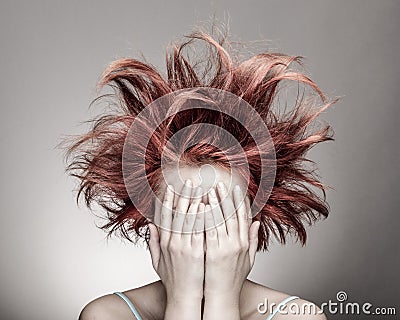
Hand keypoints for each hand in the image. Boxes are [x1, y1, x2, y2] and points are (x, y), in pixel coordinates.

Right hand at [148, 180, 204, 304]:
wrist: (183, 296)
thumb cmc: (172, 279)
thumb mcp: (157, 261)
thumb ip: (153, 242)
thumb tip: (150, 224)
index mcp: (164, 243)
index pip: (165, 216)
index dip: (167, 200)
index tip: (171, 187)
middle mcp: (172, 242)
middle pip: (177, 214)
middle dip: (183, 195)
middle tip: (189, 181)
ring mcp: (184, 247)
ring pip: (188, 220)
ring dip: (193, 202)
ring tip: (198, 188)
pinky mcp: (196, 252)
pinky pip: (199, 231)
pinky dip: (201, 218)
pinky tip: (205, 206)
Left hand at [203, 182, 259, 303]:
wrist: (222, 296)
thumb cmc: (233, 278)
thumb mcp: (249, 259)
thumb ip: (253, 239)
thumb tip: (257, 221)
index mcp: (244, 243)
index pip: (243, 217)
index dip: (240, 201)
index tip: (237, 189)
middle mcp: (236, 243)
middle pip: (231, 215)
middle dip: (225, 198)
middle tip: (220, 184)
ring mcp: (224, 247)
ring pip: (220, 220)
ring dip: (215, 204)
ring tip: (209, 190)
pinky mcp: (212, 252)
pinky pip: (208, 231)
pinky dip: (205, 218)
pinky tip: (200, 207)